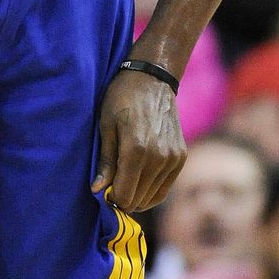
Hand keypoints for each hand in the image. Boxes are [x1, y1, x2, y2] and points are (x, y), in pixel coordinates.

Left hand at [91, 70, 186, 211]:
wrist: (152, 79)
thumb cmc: (122, 98)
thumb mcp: (106, 125)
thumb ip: (105, 161)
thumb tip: (97, 191)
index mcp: (136, 150)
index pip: (125, 195)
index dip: (112, 199)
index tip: (103, 191)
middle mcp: (158, 158)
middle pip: (139, 199)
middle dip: (123, 198)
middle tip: (112, 187)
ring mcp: (172, 158)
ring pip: (153, 196)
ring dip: (138, 195)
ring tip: (124, 182)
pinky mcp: (181, 157)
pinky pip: (166, 186)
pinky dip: (152, 190)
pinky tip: (139, 180)